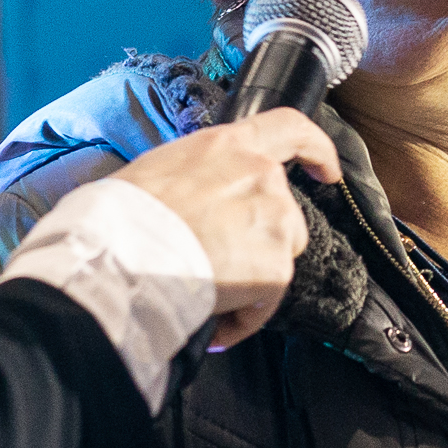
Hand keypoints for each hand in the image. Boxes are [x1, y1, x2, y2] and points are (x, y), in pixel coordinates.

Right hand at [110, 109, 342, 346]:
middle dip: (260, 244)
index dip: (316, 150)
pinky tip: (212, 319)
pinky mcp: (276, 266)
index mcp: (228, 146)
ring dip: (250, 280)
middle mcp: (260, 175)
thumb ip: (198, 177)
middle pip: (286, 213)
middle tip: (218, 264)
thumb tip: (195, 202)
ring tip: (207, 293)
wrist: (122, 253)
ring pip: (278, 257)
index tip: (325, 170)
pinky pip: (266, 300)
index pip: (290, 129)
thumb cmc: (122, 215)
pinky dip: (242, 317)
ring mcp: (274, 220)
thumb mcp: (160, 170)